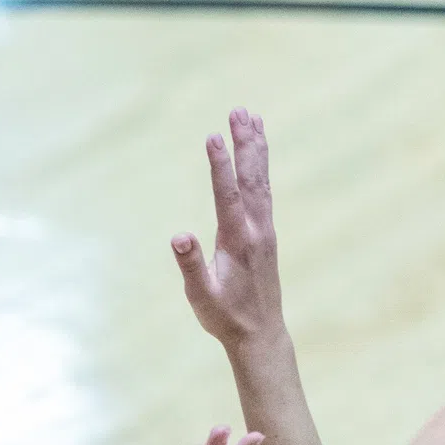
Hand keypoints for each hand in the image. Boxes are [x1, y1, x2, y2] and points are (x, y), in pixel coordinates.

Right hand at [173, 111, 286, 352]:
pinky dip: (260, 168)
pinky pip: (264, 191)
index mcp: (238, 241)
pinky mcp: (265, 233)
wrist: (260, 333)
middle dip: (246, 143)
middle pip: (252, 178)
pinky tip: (256, 157)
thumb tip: (179, 236)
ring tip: (252, 119)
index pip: (227, 194)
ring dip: (256, 148)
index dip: (220, 164)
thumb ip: (190, 265)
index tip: (214, 136)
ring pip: (262, 180)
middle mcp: (257, 229)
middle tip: (240, 111)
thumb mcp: (200, 295)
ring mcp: (264, 230)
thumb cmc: (224, 316)